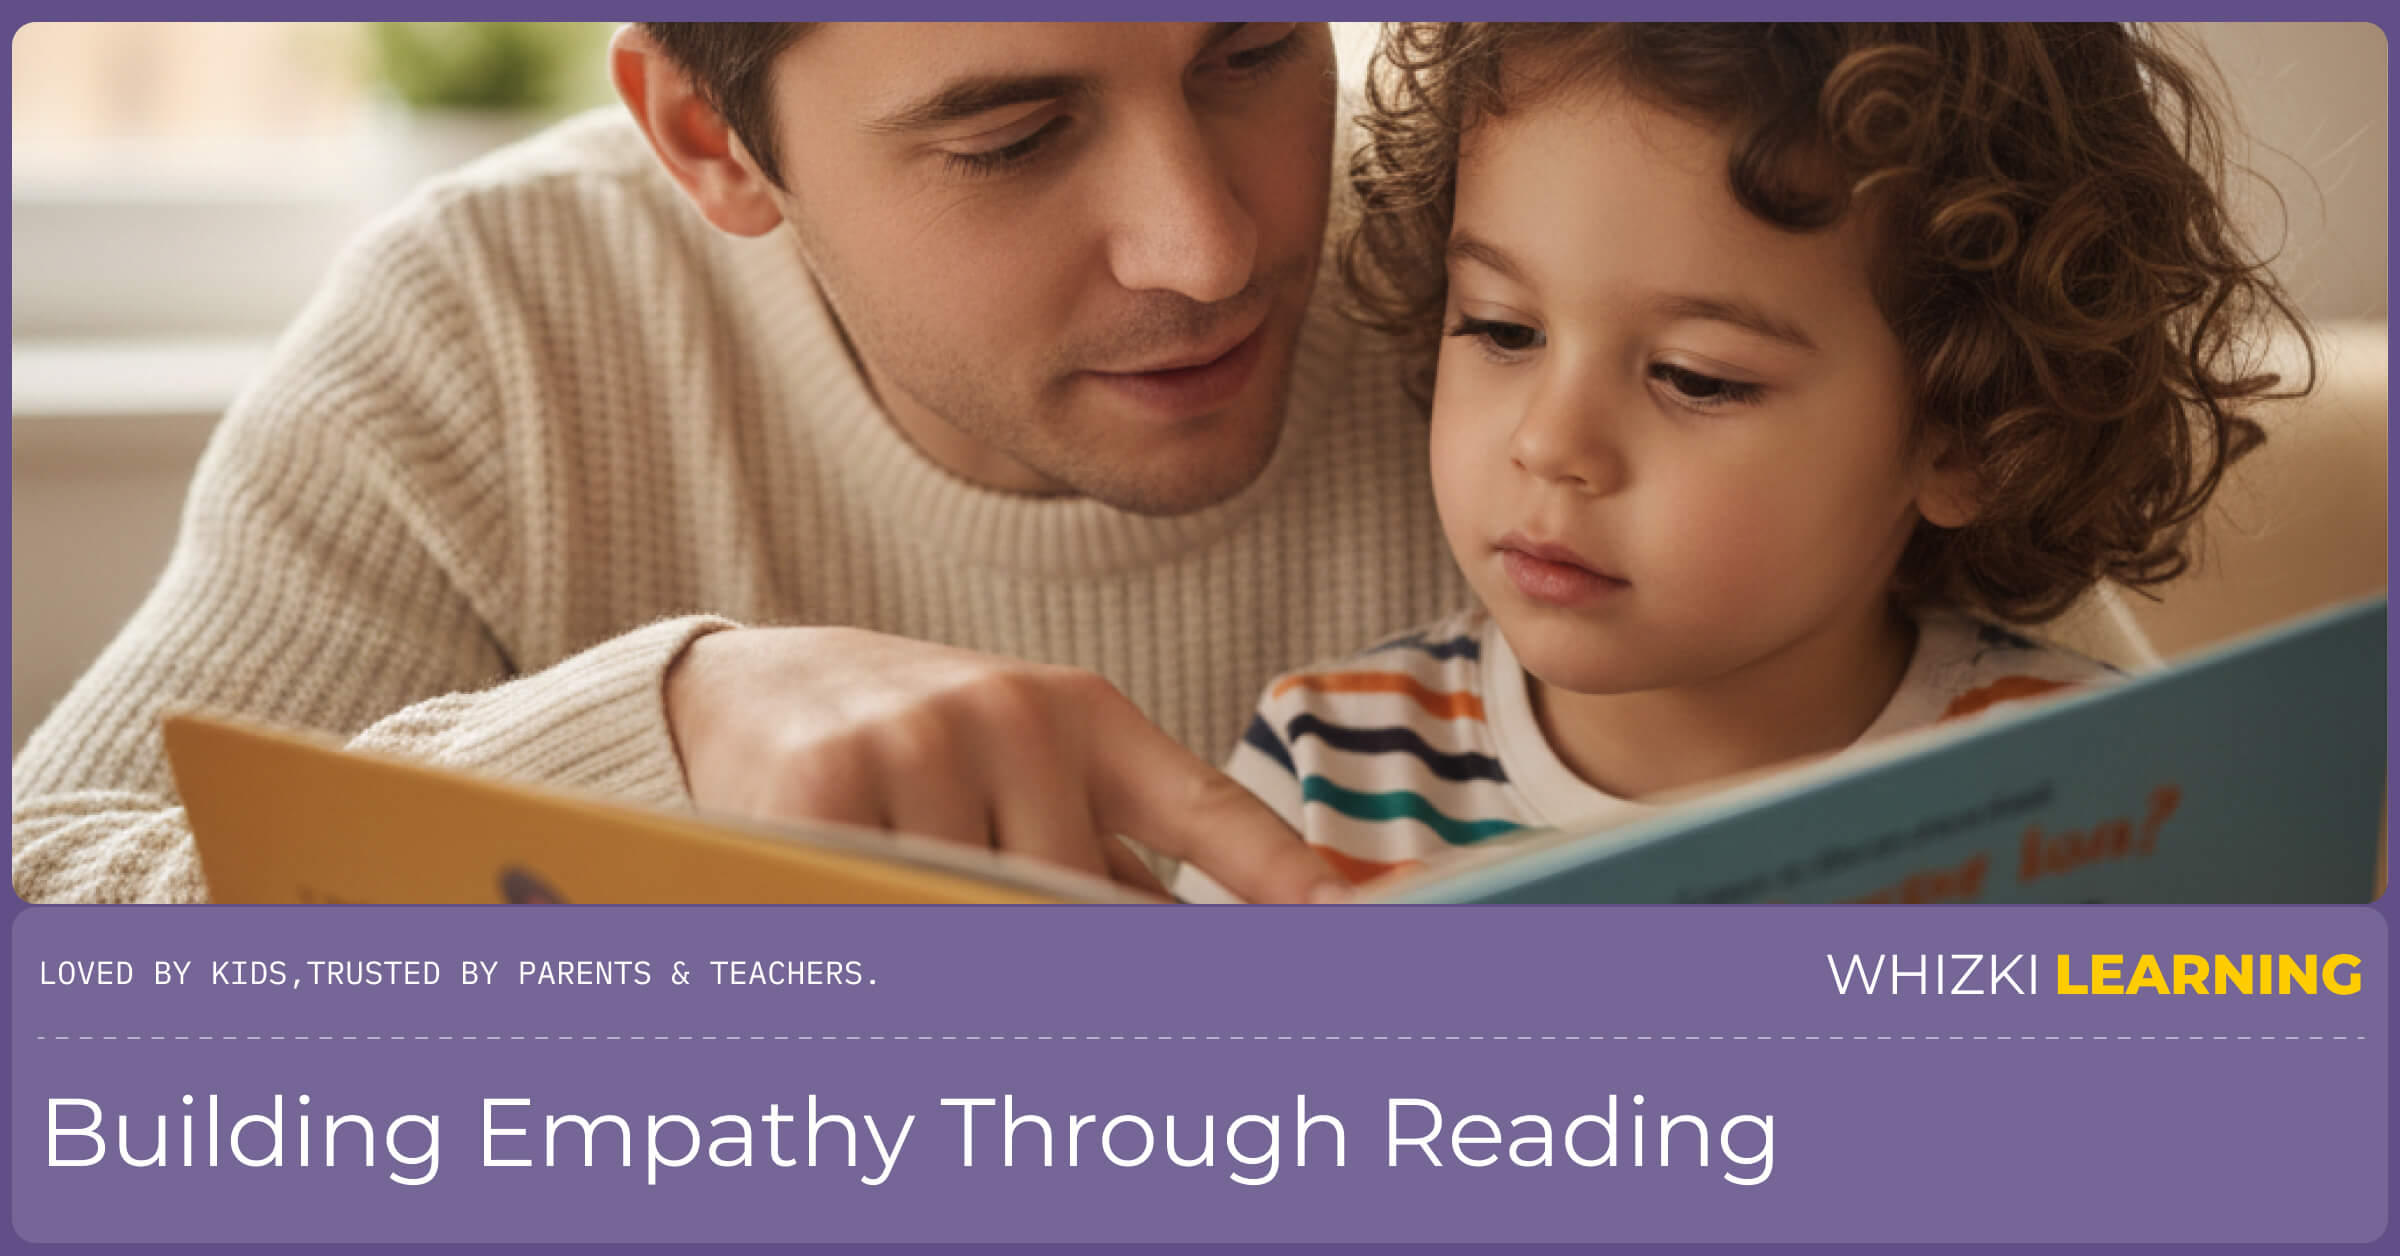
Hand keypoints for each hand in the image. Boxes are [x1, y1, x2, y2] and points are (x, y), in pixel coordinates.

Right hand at [663, 626, 1339, 902]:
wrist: (753, 688)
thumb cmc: (920, 748)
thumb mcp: (1031, 773)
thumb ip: (1110, 856)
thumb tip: (1197, 946)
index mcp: (1085, 714)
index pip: (1204, 808)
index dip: (1282, 873)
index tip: (1355, 921)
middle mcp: (1014, 713)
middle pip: (1082, 901)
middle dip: (1060, 947)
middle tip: (1011, 935)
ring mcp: (920, 742)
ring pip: (982, 914)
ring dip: (952, 932)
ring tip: (904, 889)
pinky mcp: (826, 786)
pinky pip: (888, 912)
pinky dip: (883, 930)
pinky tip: (854, 894)